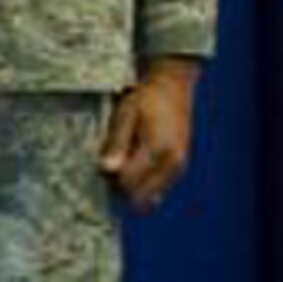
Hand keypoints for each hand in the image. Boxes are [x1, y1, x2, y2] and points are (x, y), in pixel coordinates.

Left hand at [100, 57, 199, 212]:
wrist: (173, 85)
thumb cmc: (147, 97)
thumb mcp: (127, 113)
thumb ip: (117, 143)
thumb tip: (107, 170)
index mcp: (157, 150)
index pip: (129, 183)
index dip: (111, 180)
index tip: (103, 166)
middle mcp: (171, 164)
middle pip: (140, 196)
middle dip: (122, 188)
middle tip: (112, 167)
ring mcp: (177, 167)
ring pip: (151, 196)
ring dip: (134, 187)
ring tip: (125, 163)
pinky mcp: (179, 166)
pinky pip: (159, 188)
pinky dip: (146, 183)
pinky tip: (137, 163)